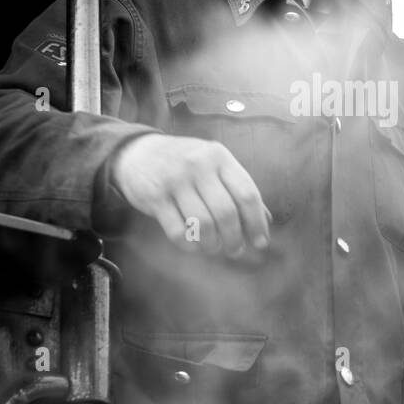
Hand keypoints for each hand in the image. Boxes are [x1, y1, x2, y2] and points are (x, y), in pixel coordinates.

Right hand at [111, 134, 271, 259]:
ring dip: (212, 244)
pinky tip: (193, 244)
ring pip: (203, 224)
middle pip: (226, 213)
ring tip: (213, 247)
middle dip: (234, 239)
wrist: (137, 152)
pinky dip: (190, 245)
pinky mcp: (154, 197)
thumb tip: (266, 221)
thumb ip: (238, 189)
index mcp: (220, 157)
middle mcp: (199, 165)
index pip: (247, 194)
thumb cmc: (185, 163)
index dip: (257, 223)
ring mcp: (175, 180)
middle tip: (235, 250)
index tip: (260, 243)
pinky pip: (178, 231)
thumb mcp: (214, 165)